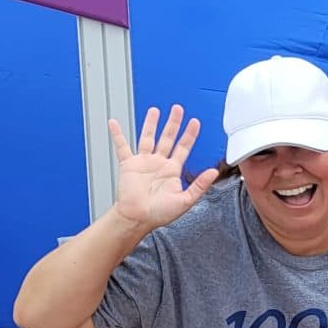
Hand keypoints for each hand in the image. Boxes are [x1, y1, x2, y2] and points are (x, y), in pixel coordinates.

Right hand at [108, 105, 218, 232]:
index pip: (183, 148)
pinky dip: (117, 134)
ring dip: (151, 124)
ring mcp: (143, 162)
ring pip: (148, 137)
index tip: (195, 122)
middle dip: (173, 123)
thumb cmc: (159, 214)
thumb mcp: (185, 201)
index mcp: (172, 171)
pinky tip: (114, 123)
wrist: (137, 218)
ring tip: (155, 110)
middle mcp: (158, 163)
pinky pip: (122, 146)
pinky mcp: (128, 164)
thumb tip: (213, 172)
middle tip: (178, 109)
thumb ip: (199, 185)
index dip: (189, 135)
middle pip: (167, 138)